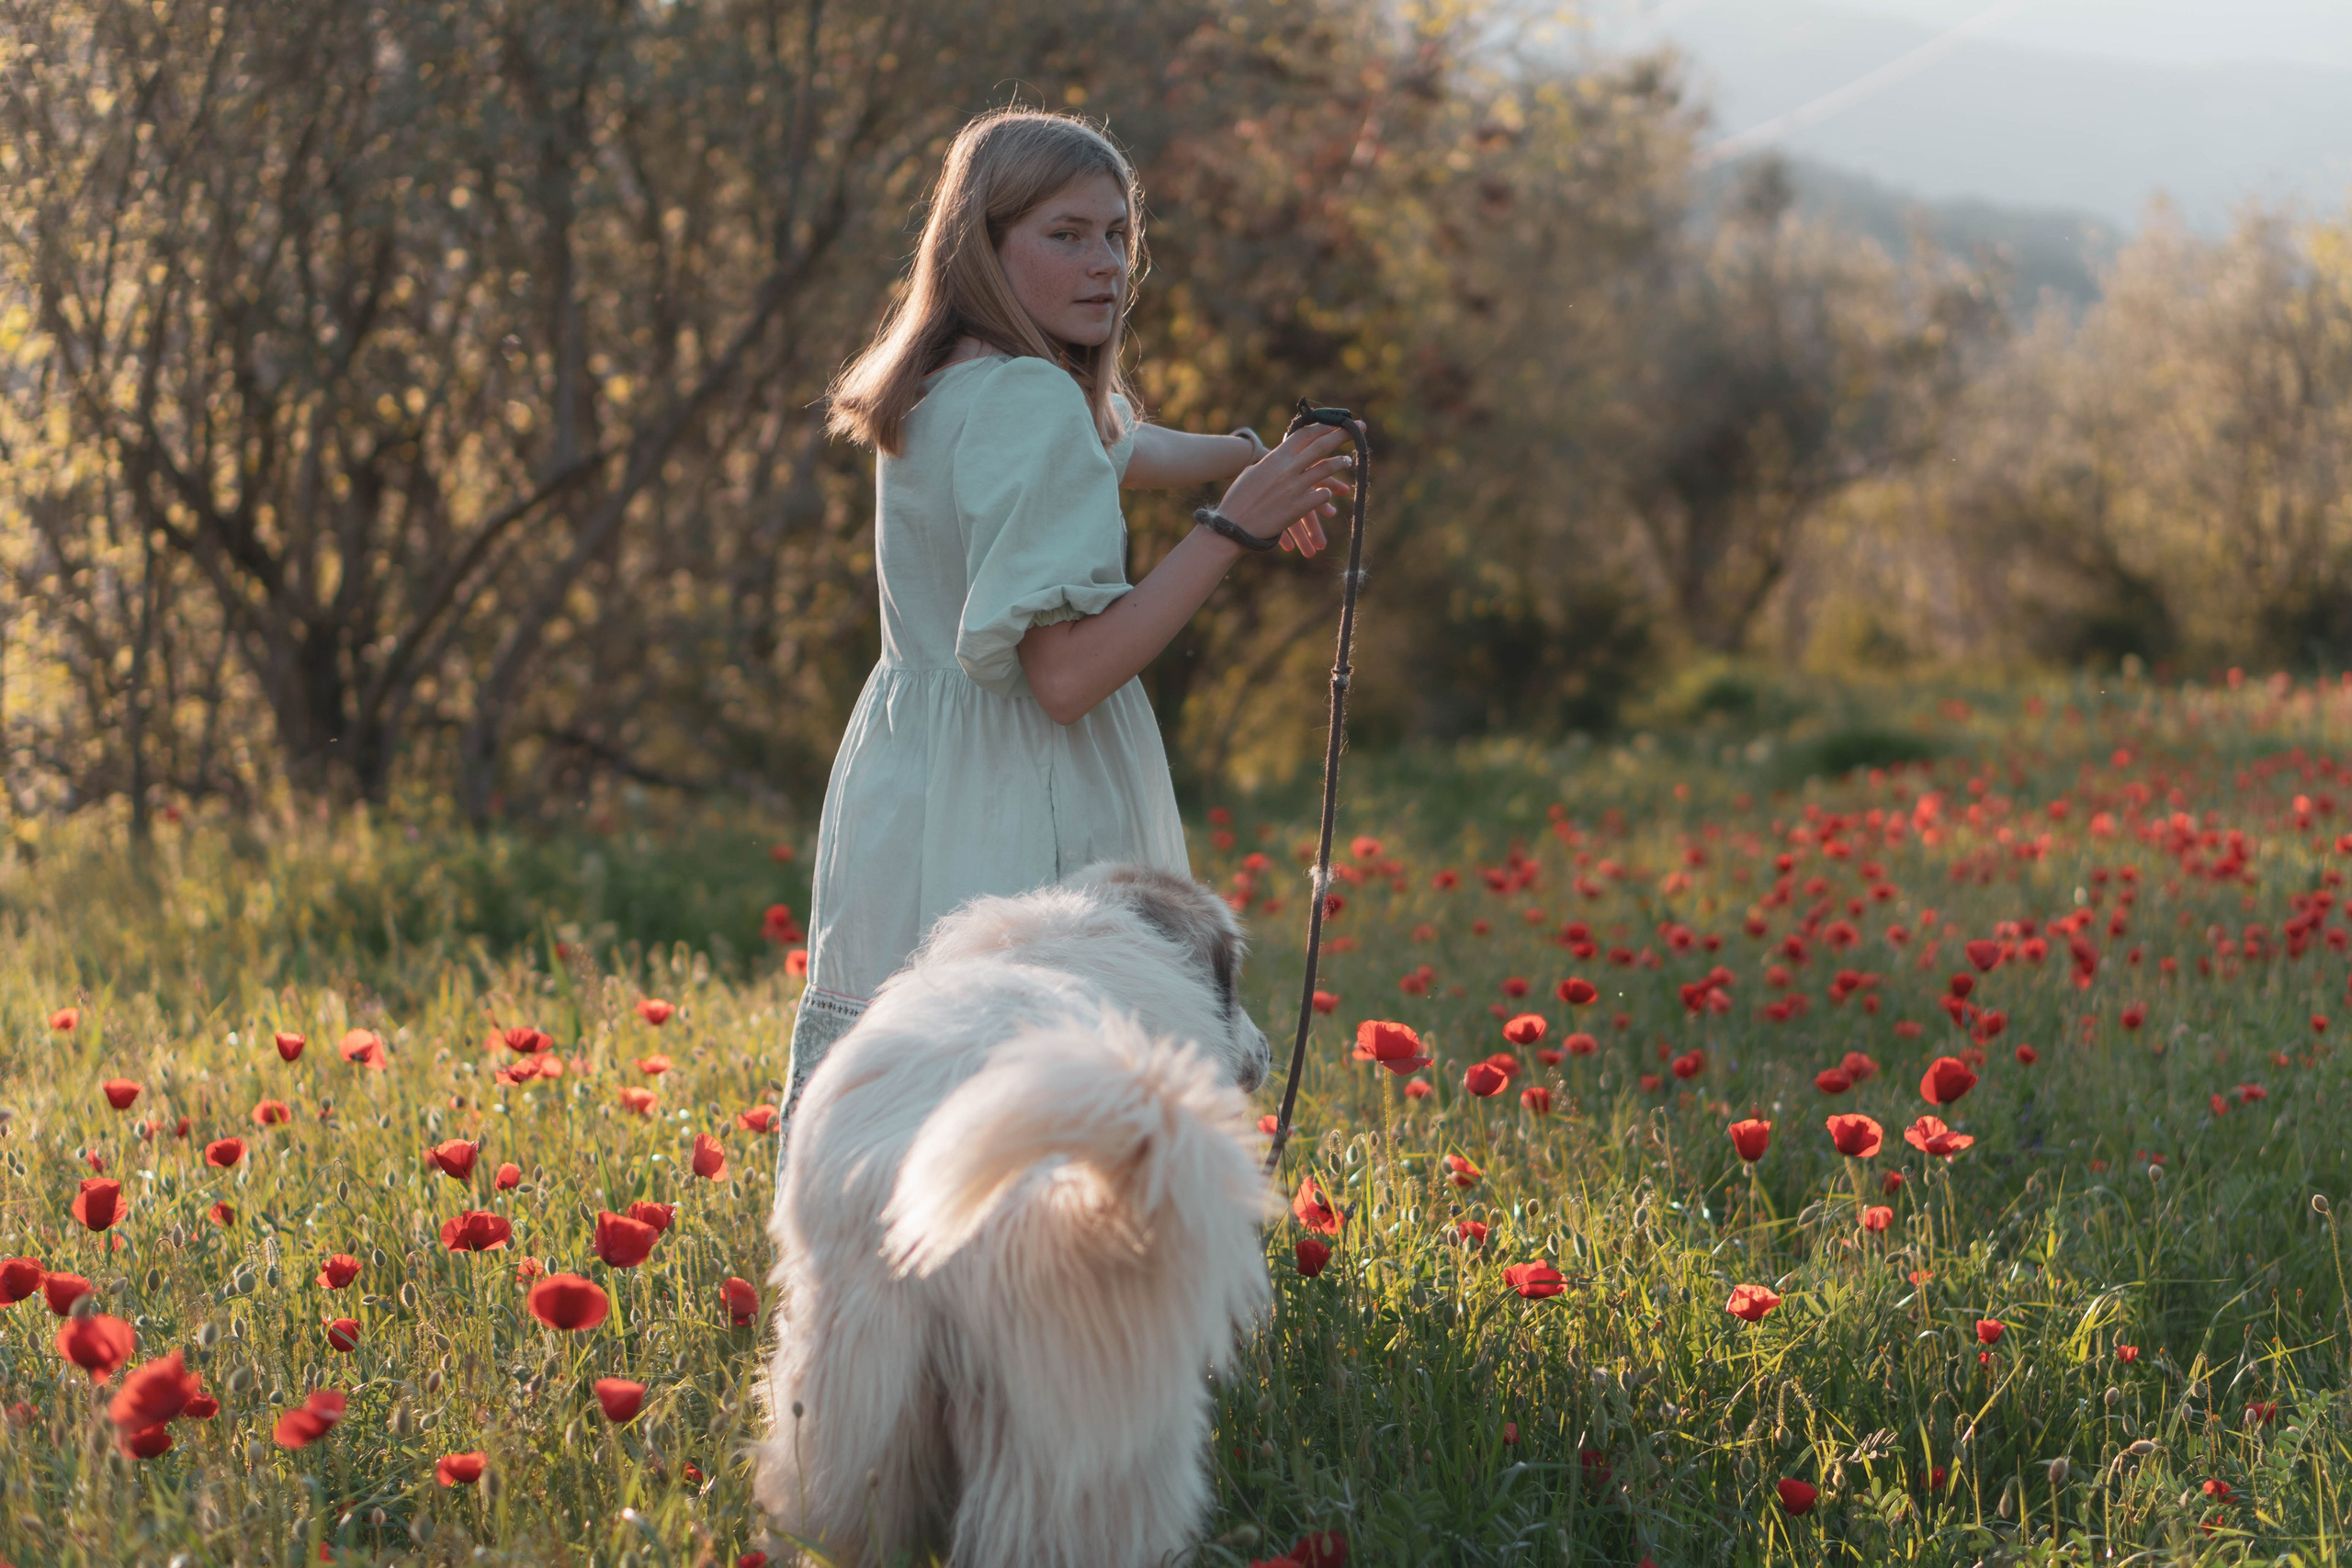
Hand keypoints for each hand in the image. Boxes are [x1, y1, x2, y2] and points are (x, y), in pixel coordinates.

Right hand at [1213, 420, 1359, 556]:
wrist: (1232, 526)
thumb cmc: (1238, 499)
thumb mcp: (1254, 473)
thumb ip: (1271, 463)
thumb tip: (1282, 456)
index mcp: (1275, 457)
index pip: (1305, 434)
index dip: (1325, 427)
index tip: (1339, 422)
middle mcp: (1287, 468)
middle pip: (1321, 446)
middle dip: (1343, 436)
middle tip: (1360, 429)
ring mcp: (1294, 487)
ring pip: (1326, 469)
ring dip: (1341, 463)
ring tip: (1349, 461)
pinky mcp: (1298, 507)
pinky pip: (1321, 496)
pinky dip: (1327, 495)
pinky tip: (1331, 496)